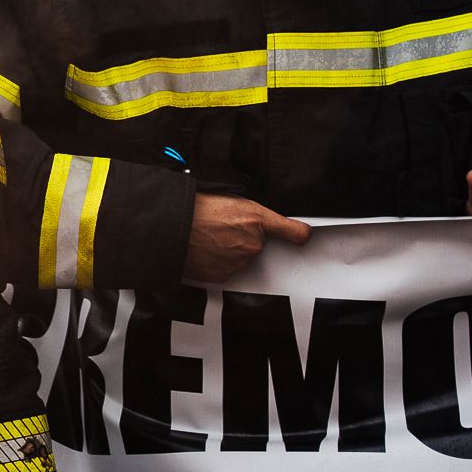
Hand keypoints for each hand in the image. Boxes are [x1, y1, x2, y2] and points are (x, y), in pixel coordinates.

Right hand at [185, 192, 311, 282]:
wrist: (169, 227)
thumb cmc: (194, 209)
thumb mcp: (228, 195)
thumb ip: (251, 209)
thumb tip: (267, 219)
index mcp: (256, 220)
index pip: (293, 231)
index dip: (297, 233)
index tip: (302, 234)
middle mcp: (252, 244)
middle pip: (256, 244)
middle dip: (243, 237)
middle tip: (221, 226)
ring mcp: (238, 262)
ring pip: (240, 257)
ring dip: (228, 251)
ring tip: (207, 237)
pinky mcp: (223, 276)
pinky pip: (224, 269)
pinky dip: (215, 262)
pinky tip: (202, 250)